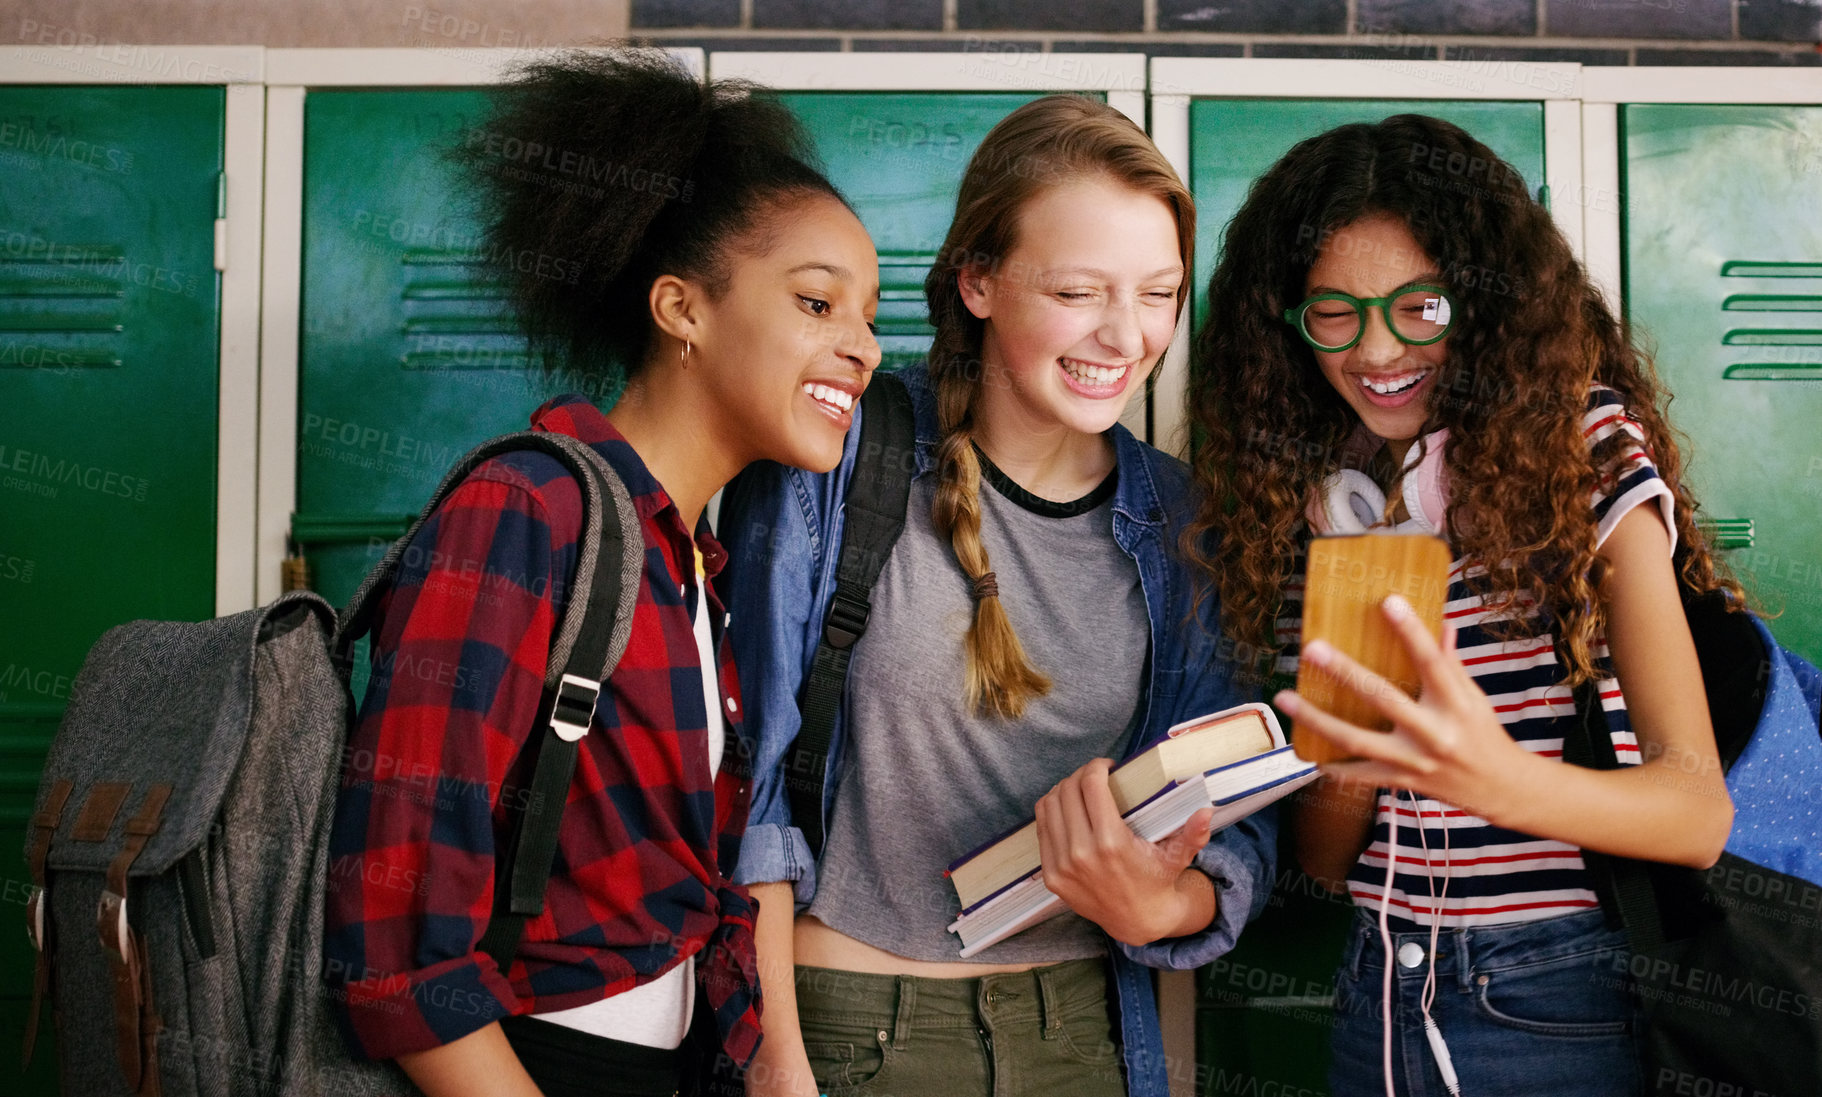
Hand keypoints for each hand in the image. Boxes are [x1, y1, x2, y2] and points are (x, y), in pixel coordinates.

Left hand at [1034, 758, 1216, 946]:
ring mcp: (1061, 865)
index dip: (1096, 767)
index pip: (1091, 786)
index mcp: (1111, 844)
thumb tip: (1206, 811)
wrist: (1136, 921)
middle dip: (1080, 775)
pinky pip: (1042, 829)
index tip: (1107, 766)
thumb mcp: (1178, 857)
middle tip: (1095, 776)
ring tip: (1079, 789)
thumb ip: (1193, 835)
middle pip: (1067, 791)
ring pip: (1049, 806)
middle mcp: (1081, 853)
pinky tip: (1067, 809)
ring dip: (1063, 790)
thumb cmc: (1157, 881)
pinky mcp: (1050, 875)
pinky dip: (1051, 812)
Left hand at [1273, 594, 1536, 824]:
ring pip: (1357, 740)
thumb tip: (1442, 623)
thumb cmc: (1483, 733)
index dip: (1411, 631)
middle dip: (1345, 672)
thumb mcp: (1474, 697)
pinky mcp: (1402, 781)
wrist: (1500, 788)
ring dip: (1316, 720)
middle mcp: (1434, 733)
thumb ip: (1451, 663)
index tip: (1388, 601)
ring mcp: (1414, 761)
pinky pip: (1359, 775)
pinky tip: (1306, 753)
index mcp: (1456, 705)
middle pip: (1383, 698)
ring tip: (1284, 698)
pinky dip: (1333, 766)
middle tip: (1312, 648)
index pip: (1432, 662)